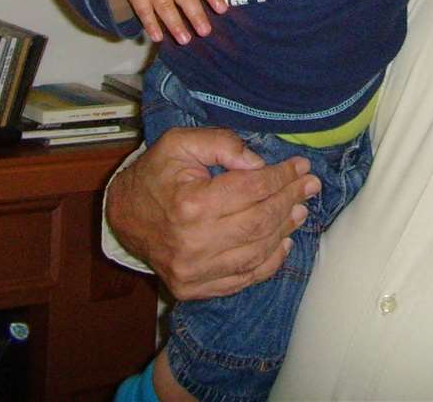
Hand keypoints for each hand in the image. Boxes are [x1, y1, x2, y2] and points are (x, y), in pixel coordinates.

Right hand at [106, 126, 320, 299]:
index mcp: (191, 204)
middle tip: (309, 186)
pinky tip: (283, 242)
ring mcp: (193, 272)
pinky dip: (268, 263)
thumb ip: (221, 144)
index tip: (301, 167)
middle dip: (290, 200)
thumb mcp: (180, 143)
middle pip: (260, 222)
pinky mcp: (193, 288)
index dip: (282, 176)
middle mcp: (193, 243)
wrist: (122, 215)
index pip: (252, 189)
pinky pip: (242, 279)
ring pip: (256, 253)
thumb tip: (259, 164)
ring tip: (300, 210)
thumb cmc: (155, 174)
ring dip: (284, 230)